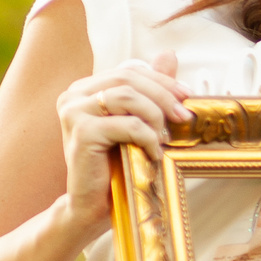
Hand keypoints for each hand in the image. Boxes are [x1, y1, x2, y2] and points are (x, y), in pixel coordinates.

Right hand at [53, 50, 188, 238]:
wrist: (92, 205)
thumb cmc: (115, 165)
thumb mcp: (135, 122)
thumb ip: (149, 90)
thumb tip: (169, 55)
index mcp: (85, 88)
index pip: (129, 71)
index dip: (161, 80)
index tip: (186, 96)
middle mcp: (73, 95)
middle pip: (129, 79)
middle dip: (163, 95)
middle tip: (185, 116)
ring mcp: (73, 112)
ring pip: (128, 97)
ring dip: (156, 117)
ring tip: (165, 138)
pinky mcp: (81, 133)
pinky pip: (128, 125)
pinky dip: (148, 138)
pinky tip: (153, 154)